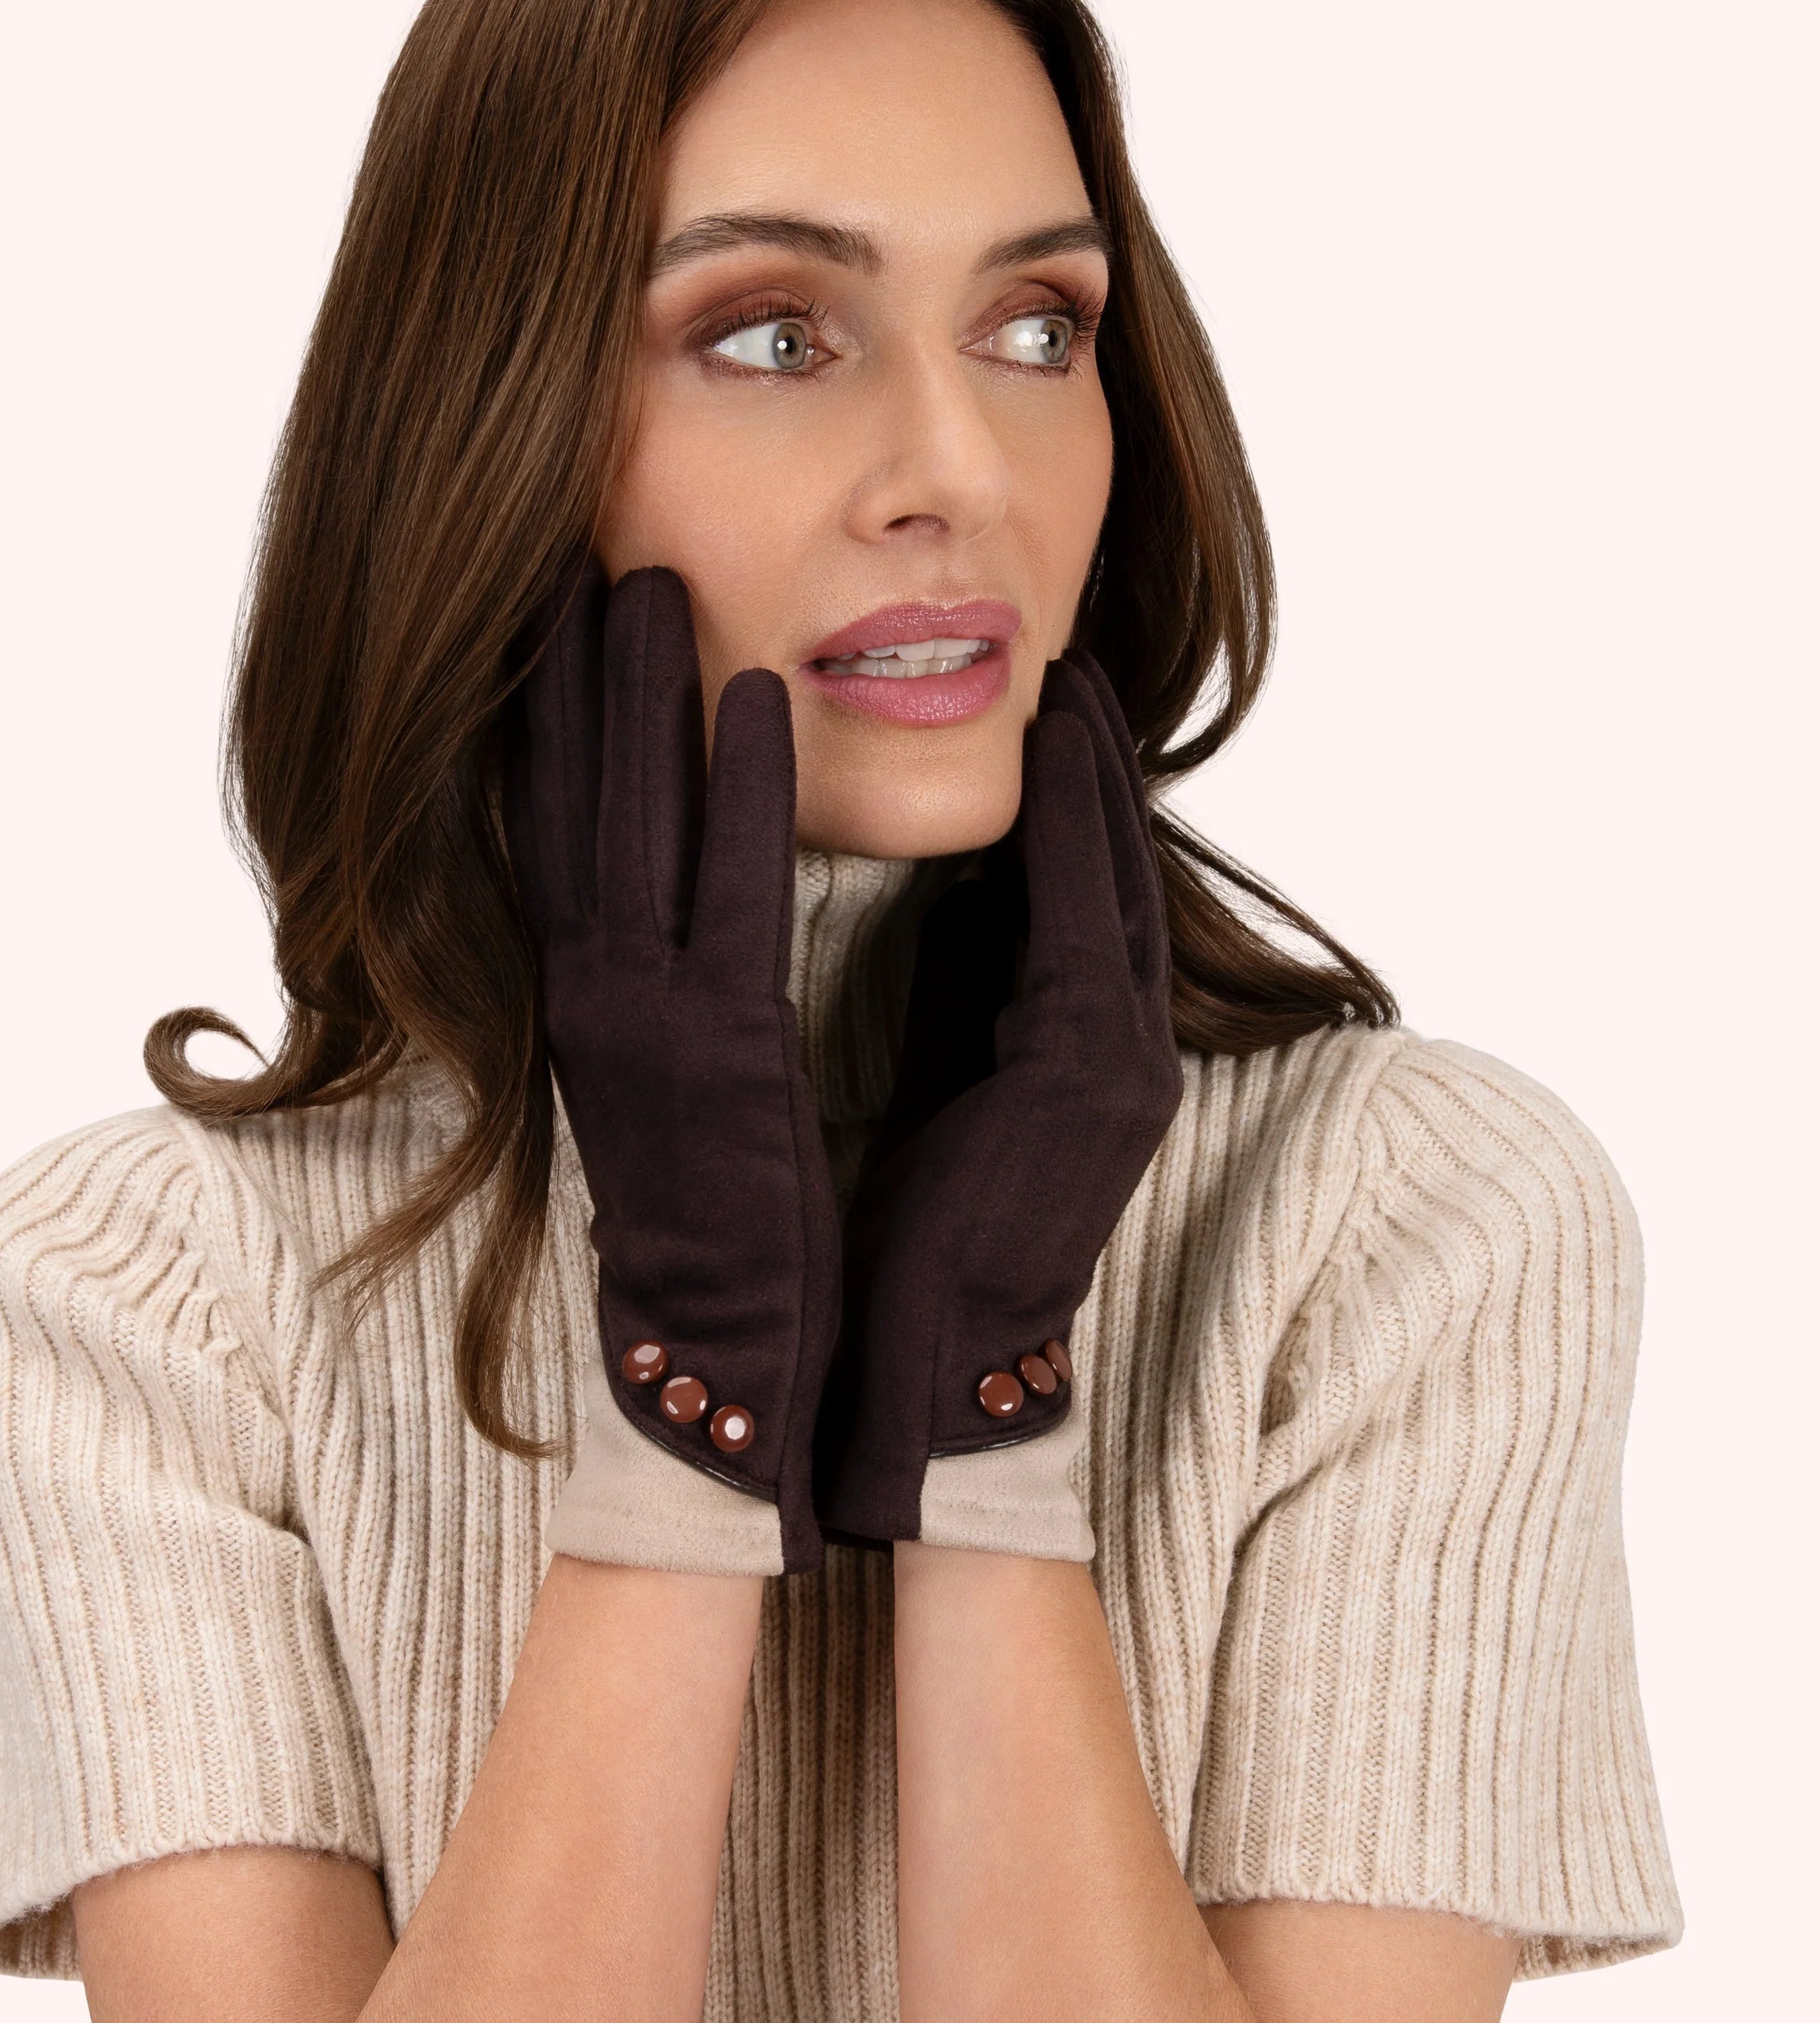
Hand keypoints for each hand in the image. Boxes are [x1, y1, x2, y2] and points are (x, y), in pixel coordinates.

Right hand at [504, 563, 838, 1573]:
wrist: (733, 1364)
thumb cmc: (729, 1226)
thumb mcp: (683, 1083)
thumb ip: (672, 988)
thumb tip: (681, 913)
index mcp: (587, 1002)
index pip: (547, 829)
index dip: (538, 716)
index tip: (540, 609)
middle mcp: (591, 996)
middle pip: (563, 798)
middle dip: (566, 671)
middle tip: (570, 542)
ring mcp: (644, 1023)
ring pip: (626, 821)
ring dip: (632, 694)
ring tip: (642, 571)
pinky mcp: (715, 1056)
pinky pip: (726, 891)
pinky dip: (733, 789)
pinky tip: (749, 692)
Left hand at [814, 654, 1182, 1550]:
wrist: (906, 1368)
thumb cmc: (899, 1233)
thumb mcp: (930, 1078)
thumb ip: (949, 986)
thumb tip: (926, 889)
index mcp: (1073, 1049)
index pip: (1077, 889)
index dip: (1070, 793)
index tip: (1040, 700)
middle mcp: (1122, 1045)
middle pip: (1114, 864)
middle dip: (1097, 760)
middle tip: (1071, 654)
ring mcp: (1120, 1058)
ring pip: (1116, 873)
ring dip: (1095, 768)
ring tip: (1069, 670)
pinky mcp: (1090, 1074)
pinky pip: (1085, 916)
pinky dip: (1073, 824)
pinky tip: (1046, 749)